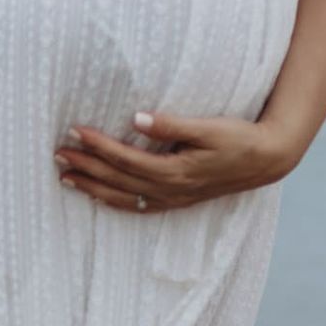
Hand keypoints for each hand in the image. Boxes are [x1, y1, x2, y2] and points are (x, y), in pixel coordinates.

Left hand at [54, 112, 302, 211]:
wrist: (267, 161)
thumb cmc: (239, 138)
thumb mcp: (209, 127)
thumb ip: (172, 125)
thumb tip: (137, 118)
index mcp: (175, 171)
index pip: (125, 158)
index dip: (98, 146)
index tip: (75, 130)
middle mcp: (169, 190)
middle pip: (117, 180)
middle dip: (85, 167)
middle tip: (58, 153)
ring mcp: (172, 199)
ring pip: (122, 197)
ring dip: (92, 187)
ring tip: (65, 177)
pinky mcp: (176, 201)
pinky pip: (136, 207)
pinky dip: (113, 202)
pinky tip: (96, 196)